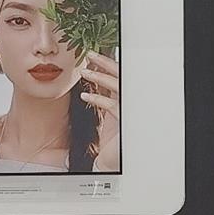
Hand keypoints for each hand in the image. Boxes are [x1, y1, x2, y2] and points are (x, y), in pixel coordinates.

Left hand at [78, 50, 121, 171]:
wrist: (111, 161)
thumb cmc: (109, 139)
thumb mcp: (108, 115)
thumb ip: (105, 98)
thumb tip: (93, 80)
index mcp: (124, 100)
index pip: (118, 76)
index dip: (107, 64)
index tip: (94, 54)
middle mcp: (128, 102)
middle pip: (120, 76)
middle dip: (105, 63)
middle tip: (90, 53)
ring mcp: (128, 111)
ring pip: (116, 87)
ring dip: (100, 77)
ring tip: (85, 71)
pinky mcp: (123, 122)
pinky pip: (111, 106)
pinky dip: (98, 99)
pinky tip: (85, 96)